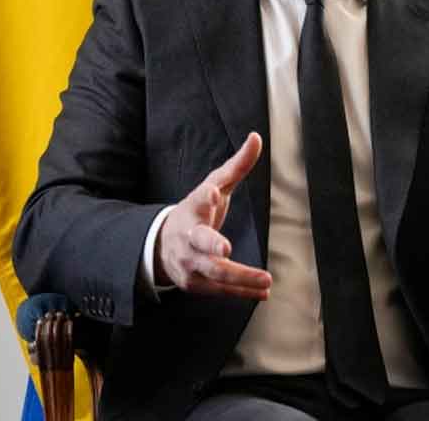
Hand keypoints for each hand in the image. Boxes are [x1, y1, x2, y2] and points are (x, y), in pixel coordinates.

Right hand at [155, 132, 271, 299]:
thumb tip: (257, 137)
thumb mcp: (214, 185)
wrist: (163, 245)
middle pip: (200, 242)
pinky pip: (220, 290)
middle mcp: (189, 237)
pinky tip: (262, 292)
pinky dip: (242, 292)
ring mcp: (190, 262)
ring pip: (214, 272)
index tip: (212, 192)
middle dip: (212, 246)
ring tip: (266, 280)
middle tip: (226, 249)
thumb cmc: (197, 210)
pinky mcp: (195, 283)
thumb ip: (237, 165)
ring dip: (241, 278)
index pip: (198, 200)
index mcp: (194, 208)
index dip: (206, 197)